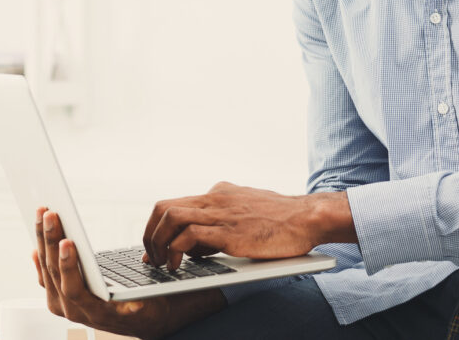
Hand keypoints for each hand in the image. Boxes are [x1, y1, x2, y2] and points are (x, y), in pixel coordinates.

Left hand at [33, 207, 224, 339]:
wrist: (145, 321)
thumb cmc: (151, 305)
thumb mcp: (150, 303)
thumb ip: (138, 303)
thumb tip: (135, 306)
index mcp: (95, 312)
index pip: (74, 288)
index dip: (67, 264)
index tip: (67, 240)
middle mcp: (74, 312)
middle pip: (55, 273)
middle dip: (51, 240)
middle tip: (50, 213)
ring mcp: (64, 305)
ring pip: (47, 270)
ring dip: (43, 239)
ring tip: (43, 213)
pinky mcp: (60, 297)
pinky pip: (45, 275)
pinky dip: (40, 255)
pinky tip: (38, 239)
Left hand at [142, 181, 354, 269]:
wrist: (307, 217)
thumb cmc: (283, 219)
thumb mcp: (247, 211)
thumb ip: (224, 221)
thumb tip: (202, 244)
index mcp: (219, 193)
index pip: (176, 203)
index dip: (158, 227)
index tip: (154, 247)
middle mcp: (215, 198)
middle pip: (164, 207)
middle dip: (150, 234)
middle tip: (152, 257)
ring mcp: (221, 213)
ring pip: (170, 217)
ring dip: (158, 242)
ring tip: (162, 263)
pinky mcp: (229, 232)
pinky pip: (189, 235)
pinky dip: (176, 250)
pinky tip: (179, 264)